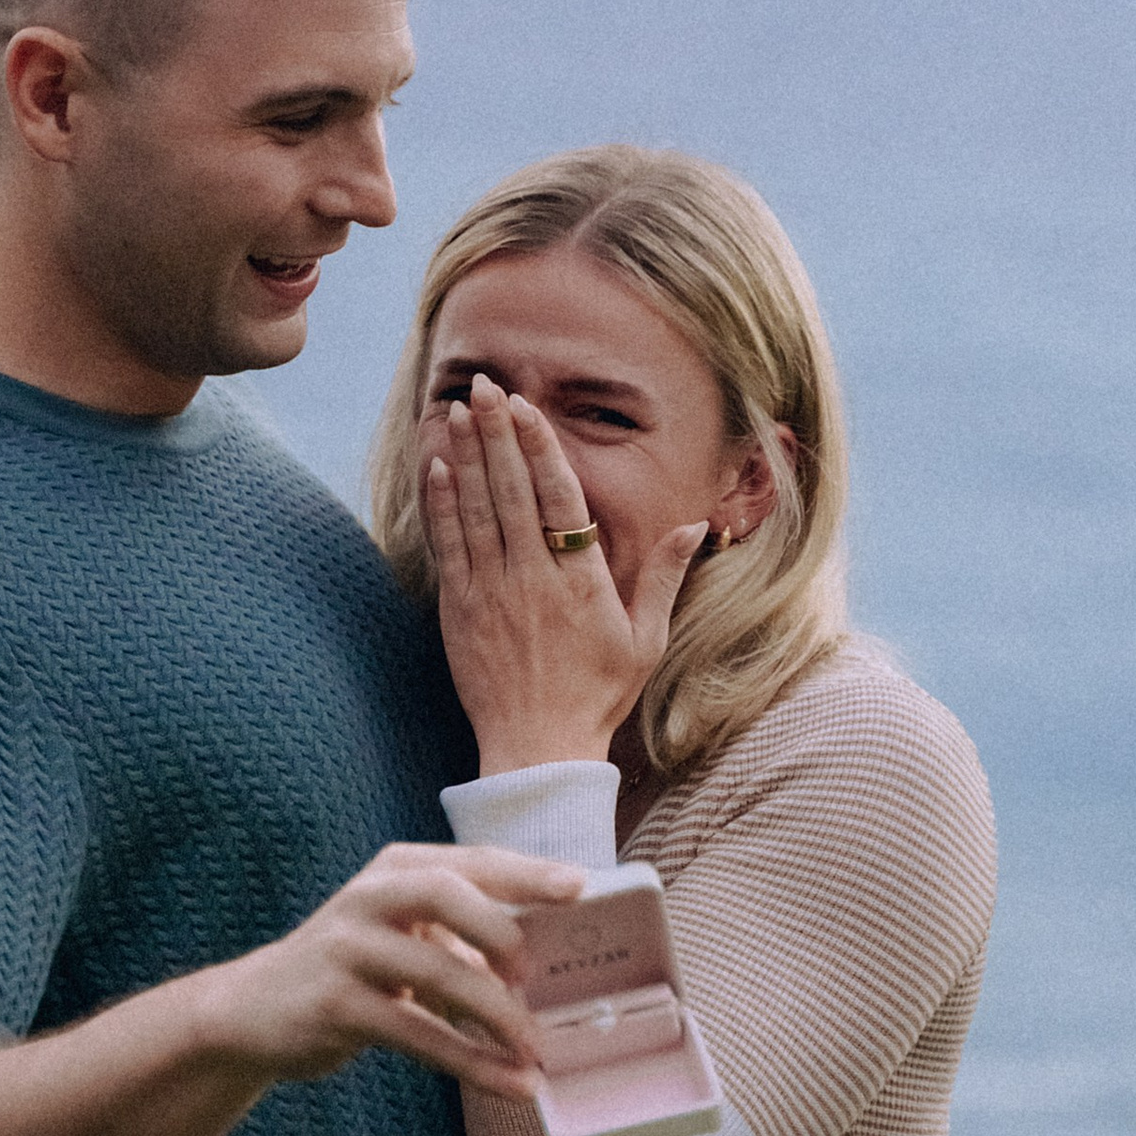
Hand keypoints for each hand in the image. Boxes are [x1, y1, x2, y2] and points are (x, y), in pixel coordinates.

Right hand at [192, 840, 584, 1101]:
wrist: (252, 1011)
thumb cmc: (352, 970)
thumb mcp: (403, 937)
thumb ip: (463, 939)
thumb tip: (546, 968)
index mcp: (396, 870)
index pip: (470, 861)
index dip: (527, 872)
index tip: (581, 887)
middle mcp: (368, 898)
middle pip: (445, 894)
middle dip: (500, 929)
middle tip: (536, 974)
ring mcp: (346, 949)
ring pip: (435, 972)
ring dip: (495, 1014)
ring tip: (536, 1051)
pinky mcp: (333, 1005)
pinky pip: (417, 1034)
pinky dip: (470, 1062)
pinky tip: (510, 1084)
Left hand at [422, 375, 706, 771]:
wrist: (539, 750)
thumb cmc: (598, 695)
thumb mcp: (646, 638)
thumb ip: (664, 576)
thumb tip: (696, 526)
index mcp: (581, 581)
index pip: (558, 499)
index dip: (540, 448)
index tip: (527, 408)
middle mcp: (533, 579)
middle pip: (511, 491)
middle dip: (498, 434)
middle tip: (486, 385)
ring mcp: (492, 593)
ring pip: (476, 510)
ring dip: (467, 455)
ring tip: (459, 409)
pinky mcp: (461, 611)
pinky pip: (449, 546)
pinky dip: (443, 503)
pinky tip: (439, 466)